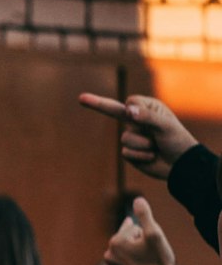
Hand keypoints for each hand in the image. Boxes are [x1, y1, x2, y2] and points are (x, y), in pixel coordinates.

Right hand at [80, 93, 196, 179]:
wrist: (181, 165)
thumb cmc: (177, 140)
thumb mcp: (165, 126)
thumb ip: (147, 117)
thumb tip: (129, 110)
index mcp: (147, 108)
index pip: (130, 103)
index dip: (131, 109)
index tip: (109, 106)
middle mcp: (137, 120)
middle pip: (118, 116)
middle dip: (103, 107)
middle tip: (82, 98)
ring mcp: (132, 136)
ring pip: (125, 139)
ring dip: (142, 146)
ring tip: (156, 148)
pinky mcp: (130, 152)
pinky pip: (126, 153)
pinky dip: (141, 157)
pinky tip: (152, 157)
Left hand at [103, 197, 203, 264]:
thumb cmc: (158, 262)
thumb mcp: (154, 234)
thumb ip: (145, 215)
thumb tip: (137, 200)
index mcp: (116, 242)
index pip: (133, 228)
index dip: (145, 235)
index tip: (150, 246)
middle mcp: (108, 255)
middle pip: (127, 241)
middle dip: (138, 244)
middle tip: (151, 255)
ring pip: (125, 255)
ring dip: (135, 255)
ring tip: (147, 264)